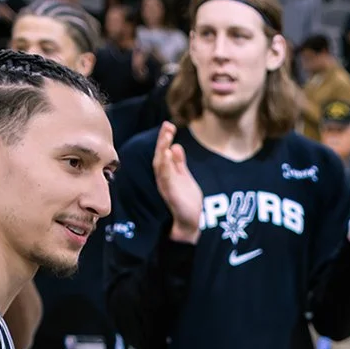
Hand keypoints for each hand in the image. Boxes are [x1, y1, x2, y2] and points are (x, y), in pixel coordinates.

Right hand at [156, 124, 202, 242]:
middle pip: (160, 156)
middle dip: (163, 140)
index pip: (164, 152)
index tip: (168, 125)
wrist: (189, 223)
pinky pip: (165, 178)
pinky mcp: (170, 194)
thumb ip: (179, 163)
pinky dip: (165, 166)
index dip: (165, 139)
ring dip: (163, 149)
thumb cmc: (186, 202)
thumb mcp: (184, 178)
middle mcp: (164, 178)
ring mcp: (166, 186)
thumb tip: (176, 146)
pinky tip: (167, 155)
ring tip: (166, 136)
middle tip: (167, 125)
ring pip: (160, 165)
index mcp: (167, 173)